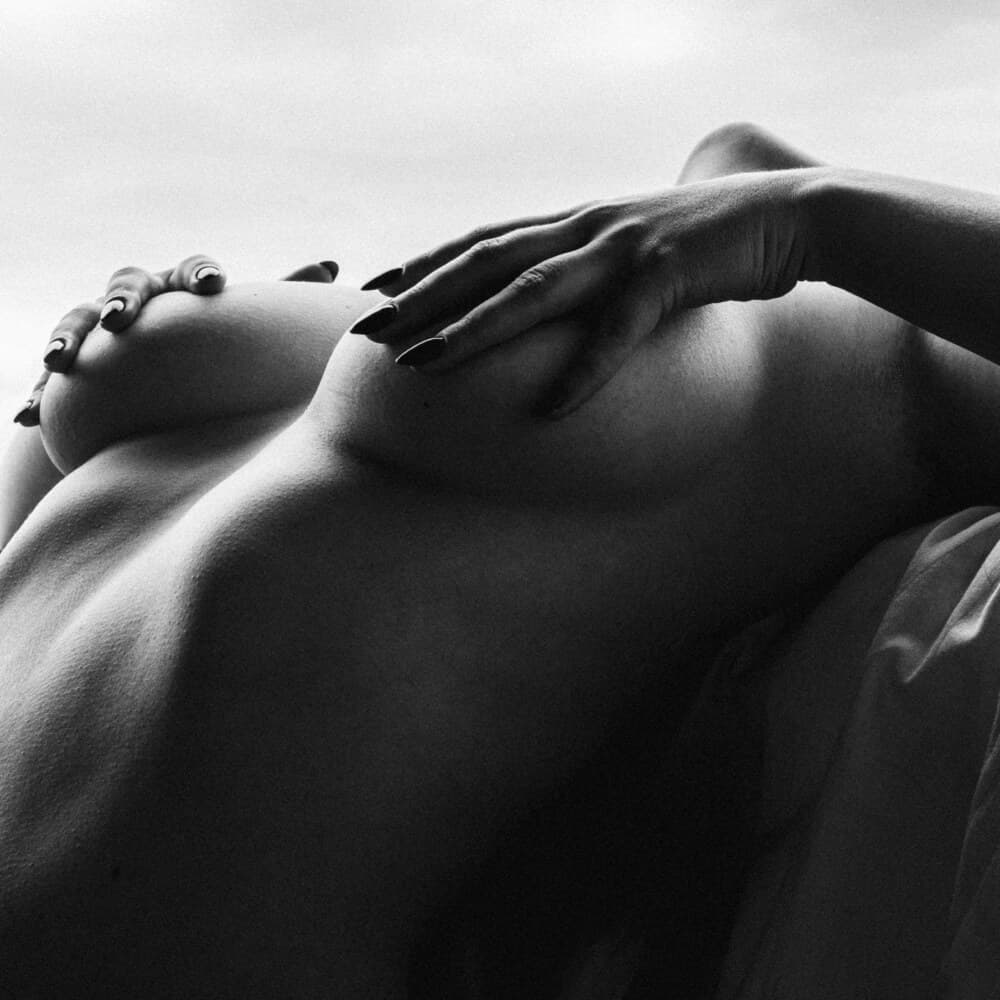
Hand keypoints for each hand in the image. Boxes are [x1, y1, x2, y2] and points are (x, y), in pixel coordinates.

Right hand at [13, 257, 338, 427]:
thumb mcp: (244, 332)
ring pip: (76, 324)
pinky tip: (27, 416)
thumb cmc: (210, 357)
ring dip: (68, 338)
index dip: (199, 273)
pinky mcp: (73, 379)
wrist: (156, 397)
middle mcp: (140, 305)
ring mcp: (101, 337)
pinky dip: (37, 397)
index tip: (214, 287)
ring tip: (62, 359)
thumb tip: (333, 267)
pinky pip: (48, 385)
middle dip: (124, 298)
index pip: (192, 270)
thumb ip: (280, 301)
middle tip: (126, 316)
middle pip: (127, 285)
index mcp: (185, 291)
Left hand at [351, 170, 809, 415]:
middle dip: (421, 297)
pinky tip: (546, 413)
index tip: (375, 290)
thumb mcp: (636, 247)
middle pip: (486, 261)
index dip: (426, 263)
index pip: (483, 239)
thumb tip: (559, 289)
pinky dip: (582, 373)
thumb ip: (592, 262)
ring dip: (473, 329)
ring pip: (532, 289)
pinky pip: (617, 333)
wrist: (791, 213)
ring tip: (422, 366)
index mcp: (575, 219)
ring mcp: (625, 248)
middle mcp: (587, 226)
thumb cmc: (709, 238)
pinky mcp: (670, 275)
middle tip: (366, 331)